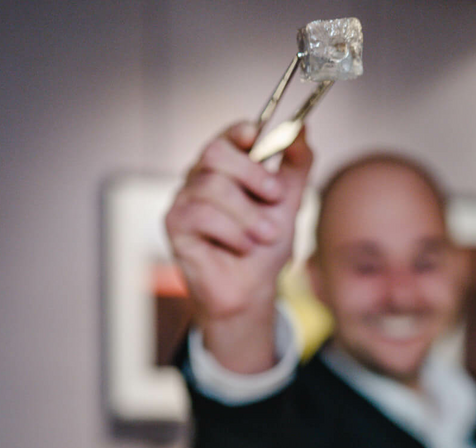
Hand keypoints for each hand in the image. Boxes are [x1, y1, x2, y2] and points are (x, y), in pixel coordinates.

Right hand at [165, 122, 312, 371]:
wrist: (251, 291)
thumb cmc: (264, 248)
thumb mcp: (289, 203)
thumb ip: (296, 166)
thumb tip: (301, 129)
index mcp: (226, 169)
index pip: (226, 137)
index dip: (240, 132)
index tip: (257, 135)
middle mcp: (200, 178)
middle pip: (215, 152)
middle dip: (252, 174)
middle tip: (276, 198)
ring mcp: (184, 200)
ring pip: (213, 187)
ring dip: (248, 214)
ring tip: (264, 236)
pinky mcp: (174, 224)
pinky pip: (202, 214)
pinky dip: (231, 232)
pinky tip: (242, 247)